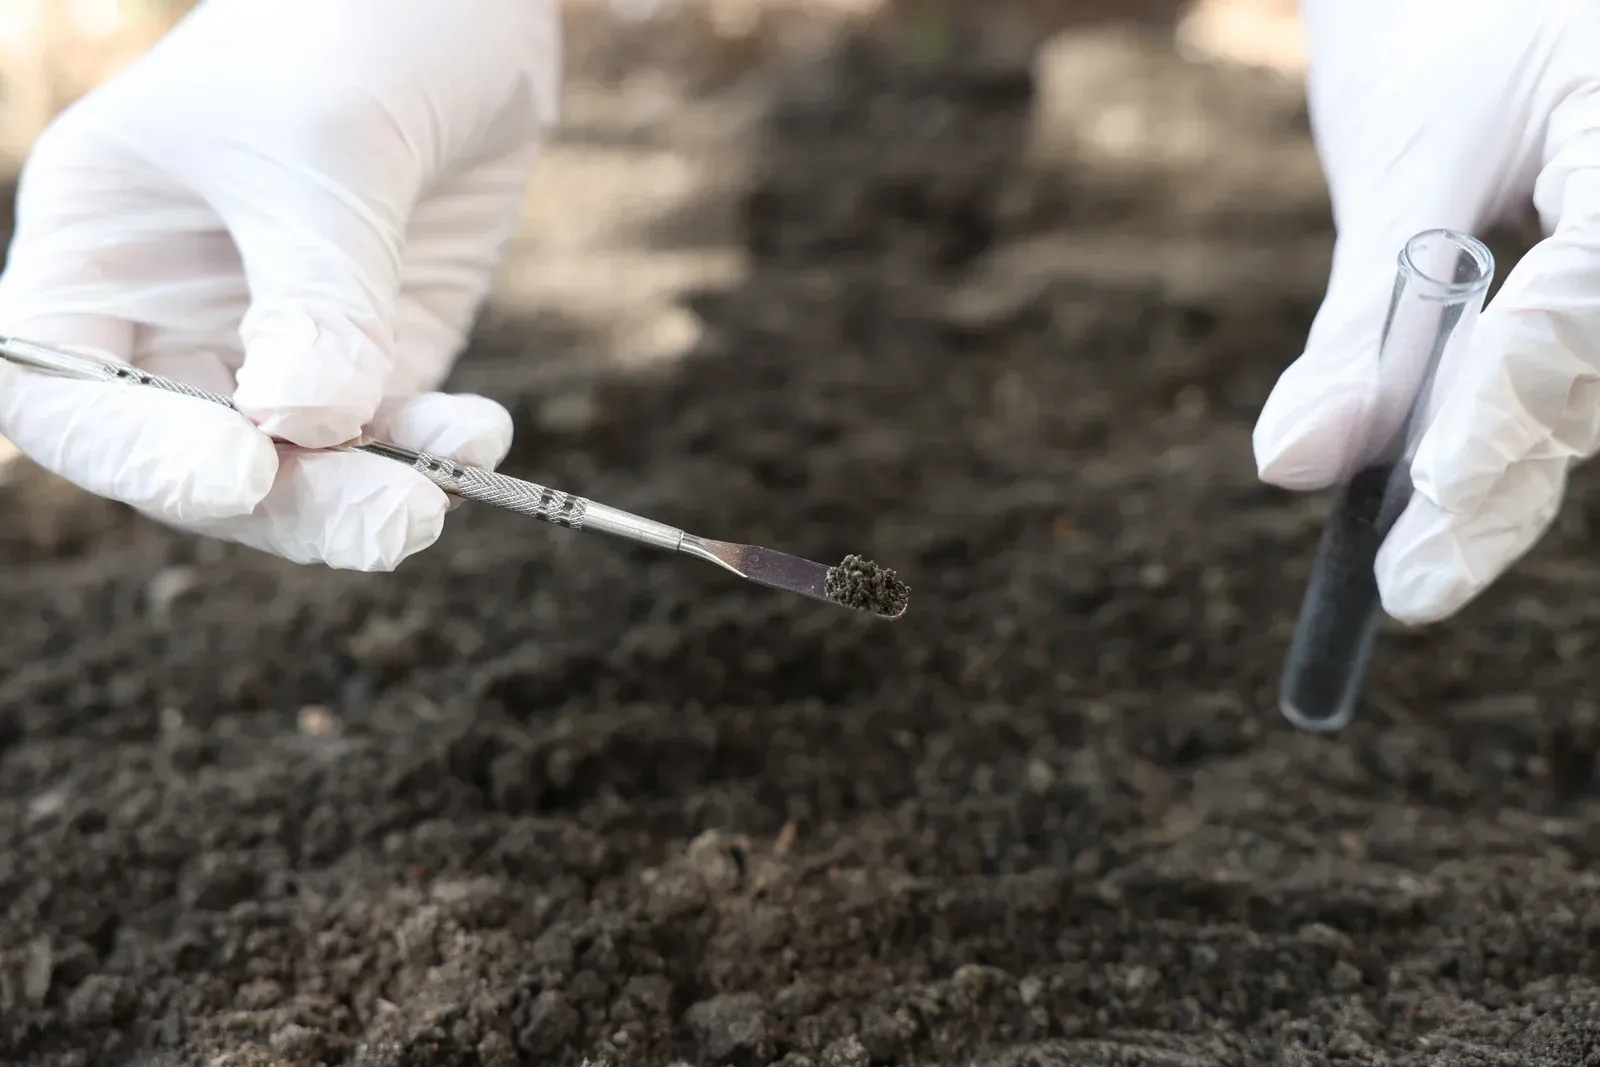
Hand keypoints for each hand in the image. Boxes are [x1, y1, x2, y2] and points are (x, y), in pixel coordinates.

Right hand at [0, 0, 559, 569]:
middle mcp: (176, 315)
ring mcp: (281, 341)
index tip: (237, 474)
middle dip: (288, 501)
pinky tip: (480, 434)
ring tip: (438, 497)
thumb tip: (307, 425)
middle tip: (388, 520)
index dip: (136, 455)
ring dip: (368, 493)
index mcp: (99, 252)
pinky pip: (391, 429)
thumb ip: (313, 289)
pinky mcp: (377, 349)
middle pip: (196, 457)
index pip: (65, 395)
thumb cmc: (351, 28)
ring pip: (300, 465)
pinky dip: (434, 446)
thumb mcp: (322, 149)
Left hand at [1253, 0, 1599, 622]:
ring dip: (1494, 476)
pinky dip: (1497, 436)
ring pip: (1583, 394)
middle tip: (1406, 584)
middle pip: (1593, 373)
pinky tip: (1444, 510)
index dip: (1510, 398)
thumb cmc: (1441, 37)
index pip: (1591, 292)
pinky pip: (1568, 377)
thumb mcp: (1400, 164)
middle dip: (1495, 478)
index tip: (1427, 490)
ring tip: (1412, 563)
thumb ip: (1362, 322)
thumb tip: (1292, 465)